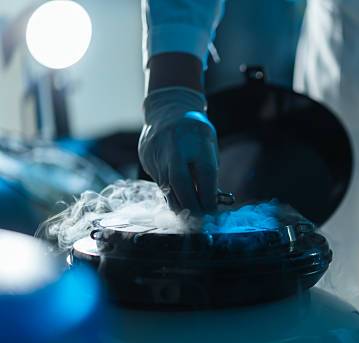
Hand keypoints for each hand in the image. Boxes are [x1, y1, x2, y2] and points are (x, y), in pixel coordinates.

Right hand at [139, 88, 218, 213]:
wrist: (167, 108)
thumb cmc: (195, 131)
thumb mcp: (208, 144)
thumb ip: (209, 171)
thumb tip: (211, 200)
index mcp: (197, 140)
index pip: (205, 174)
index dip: (208, 196)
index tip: (212, 211)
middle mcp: (175, 147)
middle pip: (181, 184)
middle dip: (190, 206)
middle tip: (197, 218)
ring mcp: (157, 152)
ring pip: (167, 186)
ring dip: (178, 202)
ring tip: (187, 212)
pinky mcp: (145, 157)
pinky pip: (158, 180)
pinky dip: (168, 190)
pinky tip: (175, 193)